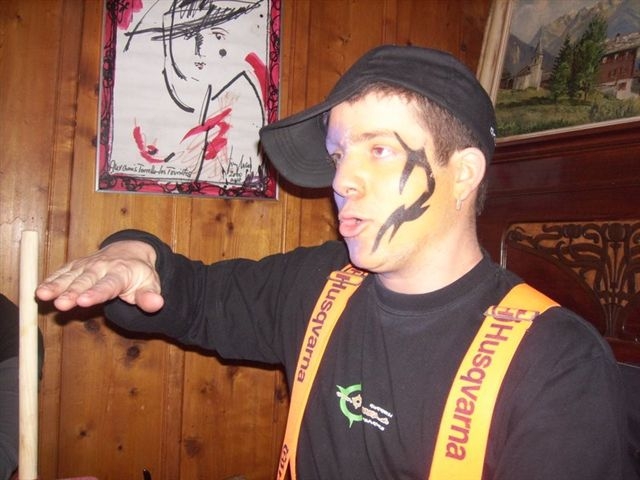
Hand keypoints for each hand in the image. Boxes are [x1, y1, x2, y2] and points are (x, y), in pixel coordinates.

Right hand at [36, 240, 163, 312]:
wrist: (131, 251)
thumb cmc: (141, 274)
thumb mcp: (151, 284)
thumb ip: (150, 296)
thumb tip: (157, 305)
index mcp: (122, 273)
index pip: (108, 285)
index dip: (96, 293)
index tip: (84, 301)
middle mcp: (102, 267)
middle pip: (85, 281)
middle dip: (72, 292)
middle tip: (60, 303)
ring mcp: (88, 265)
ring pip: (70, 275)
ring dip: (56, 285)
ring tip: (42, 295)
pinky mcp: (77, 265)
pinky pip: (62, 271)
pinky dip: (51, 279)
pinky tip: (40, 290)